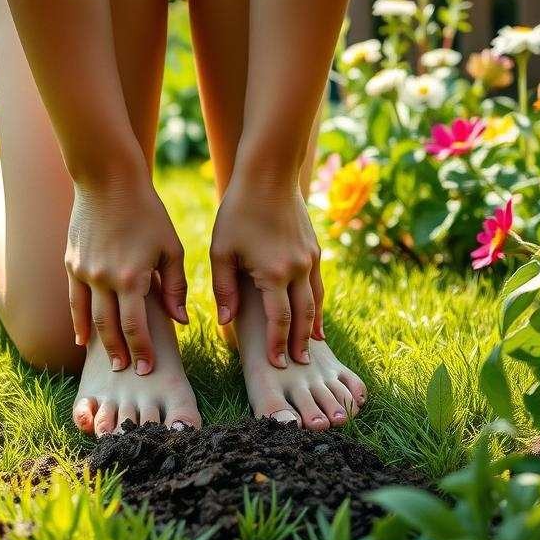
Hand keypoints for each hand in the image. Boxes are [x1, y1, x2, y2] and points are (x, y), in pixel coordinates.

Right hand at [66, 179, 187, 373]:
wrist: (108, 180)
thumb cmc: (147, 211)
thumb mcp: (170, 247)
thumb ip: (174, 286)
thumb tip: (180, 321)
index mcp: (132, 277)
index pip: (136, 326)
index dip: (142, 350)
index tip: (147, 368)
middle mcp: (104, 279)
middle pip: (110, 327)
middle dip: (121, 352)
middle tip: (127, 371)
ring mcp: (83, 271)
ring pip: (88, 318)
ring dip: (98, 342)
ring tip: (108, 360)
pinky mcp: (71, 263)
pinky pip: (73, 300)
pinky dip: (78, 321)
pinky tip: (82, 336)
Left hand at [210, 185, 323, 367]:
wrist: (269, 175)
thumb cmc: (238, 211)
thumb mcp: (221, 250)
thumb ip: (224, 288)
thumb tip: (227, 321)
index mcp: (273, 273)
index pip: (279, 320)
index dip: (278, 344)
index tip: (276, 363)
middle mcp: (297, 269)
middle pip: (304, 317)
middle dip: (301, 343)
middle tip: (299, 364)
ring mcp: (310, 259)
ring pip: (316, 302)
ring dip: (313, 326)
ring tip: (312, 346)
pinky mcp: (314, 249)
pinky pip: (318, 285)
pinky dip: (318, 304)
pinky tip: (314, 314)